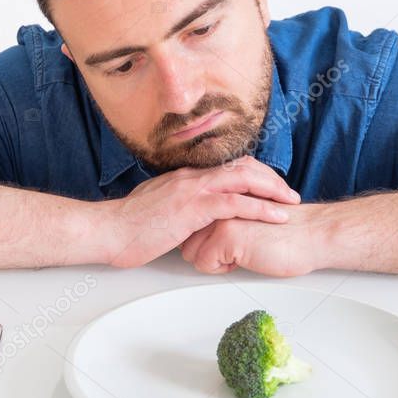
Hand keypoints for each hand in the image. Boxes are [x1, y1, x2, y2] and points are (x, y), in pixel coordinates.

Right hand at [102, 156, 300, 267]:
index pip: (227, 167)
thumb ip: (175, 206)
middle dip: (270, 178)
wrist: (107, 231)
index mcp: (184, 177)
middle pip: (242, 166)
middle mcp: (192, 178)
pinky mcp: (193, 208)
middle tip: (288, 193)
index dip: (253, 174)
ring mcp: (192, 190)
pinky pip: (236, 203)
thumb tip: (186, 215)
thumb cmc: (127, 227)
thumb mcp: (155, 209)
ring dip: (272, 190)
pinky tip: (276, 215)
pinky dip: (261, 208)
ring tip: (290, 202)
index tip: (270, 187)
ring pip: (244, 179)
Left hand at [179, 204, 332, 276]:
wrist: (312, 234)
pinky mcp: (226, 234)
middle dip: (206, 253)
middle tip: (234, 251)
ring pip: (190, 251)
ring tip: (239, 254)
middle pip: (186, 239)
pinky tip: (244, 258)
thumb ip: (227, 218)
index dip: (206, 241)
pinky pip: (204, 263)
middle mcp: (217, 201)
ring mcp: (220, 217)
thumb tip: (207, 236)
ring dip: (213, 261)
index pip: (191, 224)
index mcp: (223, 195)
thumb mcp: (249, 218)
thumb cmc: (287, 231)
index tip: (227, 245)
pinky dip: (221, 269)